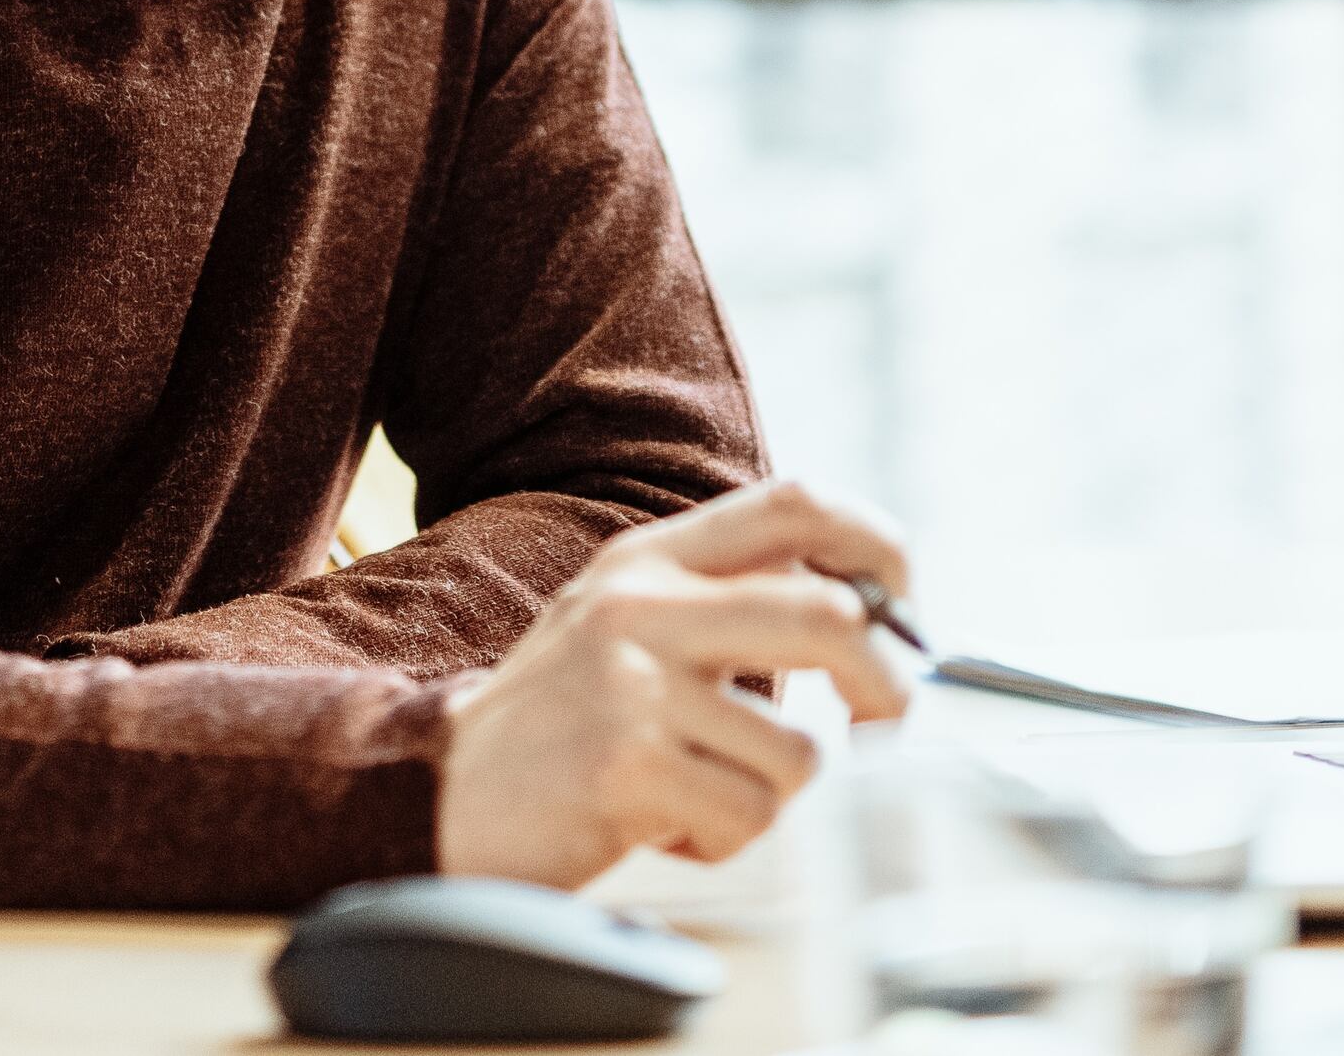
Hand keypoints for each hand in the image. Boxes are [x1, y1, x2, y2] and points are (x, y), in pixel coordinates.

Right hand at [433, 480, 914, 886]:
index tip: (903, 610)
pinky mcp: (628, 763)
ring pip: (799, 750)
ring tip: (699, 793)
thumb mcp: (630, 629)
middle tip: (880, 723)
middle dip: (885, 684)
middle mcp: (643, 603)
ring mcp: (633, 680)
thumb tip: (874, 624)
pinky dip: (722, 838)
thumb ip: (727, 606)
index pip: (797, 504)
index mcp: (652, 558)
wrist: (439, 793)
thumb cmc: (561, 729)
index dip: (879, 548)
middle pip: (829, 614)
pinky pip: (748, 814)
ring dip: (769, 796)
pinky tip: (663, 824)